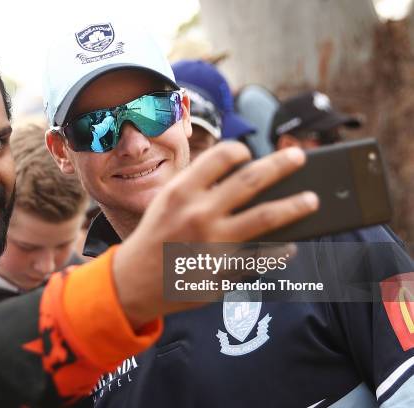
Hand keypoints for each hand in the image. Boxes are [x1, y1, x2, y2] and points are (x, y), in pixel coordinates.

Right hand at [113, 142, 318, 327]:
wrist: (135, 281)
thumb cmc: (155, 236)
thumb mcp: (165, 202)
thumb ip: (197, 185)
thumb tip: (240, 172)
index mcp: (182, 191)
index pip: (221, 156)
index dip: (240, 150)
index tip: (250, 153)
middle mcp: (199, 213)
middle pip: (251, 180)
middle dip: (281, 165)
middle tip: (299, 157)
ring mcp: (213, 244)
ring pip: (266, 217)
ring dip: (294, 206)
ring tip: (312, 199)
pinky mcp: (222, 271)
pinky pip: (261, 258)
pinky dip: (280, 251)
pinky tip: (290, 246)